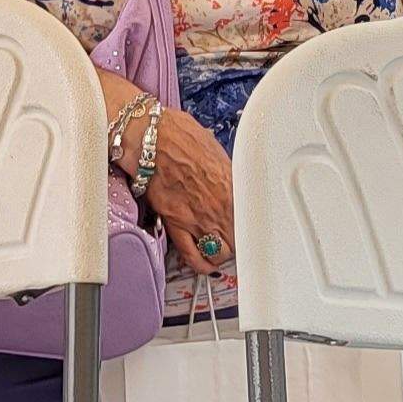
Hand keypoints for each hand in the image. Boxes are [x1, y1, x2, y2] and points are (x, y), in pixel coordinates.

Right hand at [139, 110, 237, 276]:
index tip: (249, 228)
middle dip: (236, 240)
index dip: (250, 225)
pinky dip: (201, 264)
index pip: (252, 218)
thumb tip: (229, 179)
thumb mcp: (216, 150)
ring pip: (219, 252)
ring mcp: (198, 218)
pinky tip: (204, 265)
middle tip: (233, 238)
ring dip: (220, 253)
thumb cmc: (178, 135)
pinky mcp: (176, 224)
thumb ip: (227, 173)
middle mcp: (220, 207)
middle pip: (239, 238)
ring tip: (219, 251)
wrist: (150, 138)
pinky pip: (192, 255)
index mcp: (233, 186)